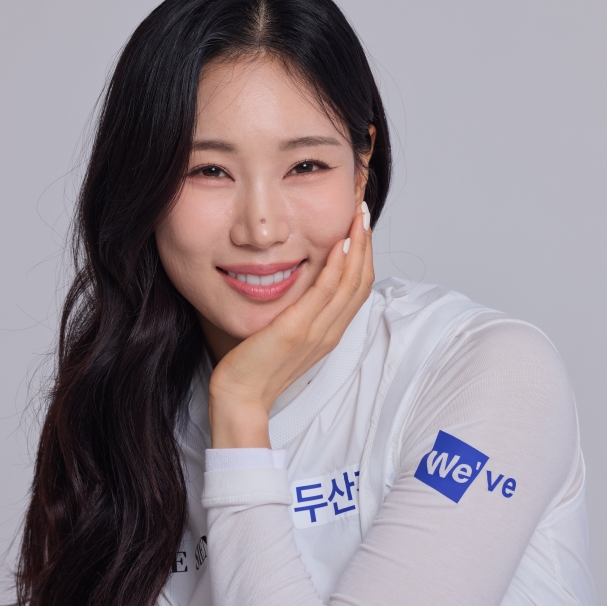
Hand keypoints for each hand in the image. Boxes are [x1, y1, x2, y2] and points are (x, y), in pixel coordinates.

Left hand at [208, 202, 374, 448]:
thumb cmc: (254, 366)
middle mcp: (330, 330)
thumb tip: (298, 285)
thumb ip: (297, 312)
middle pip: (362, 279)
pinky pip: (326, 292)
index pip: (359, 287)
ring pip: (351, 282)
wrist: (240, 397)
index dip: (364, 253)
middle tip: (362, 208)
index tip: (359, 224)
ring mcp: (317, 331)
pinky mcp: (297, 330)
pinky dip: (337, 266)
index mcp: (329, 332)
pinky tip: (338, 242)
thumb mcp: (283, 334)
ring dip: (357, 245)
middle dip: (366, 241)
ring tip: (357, 214)